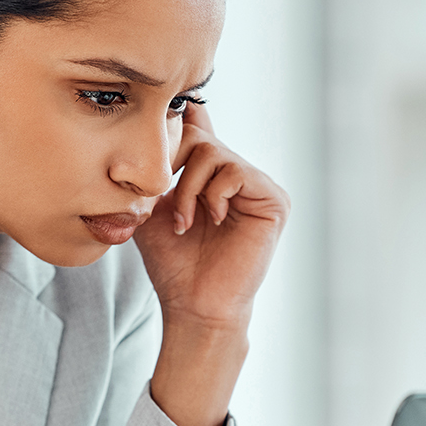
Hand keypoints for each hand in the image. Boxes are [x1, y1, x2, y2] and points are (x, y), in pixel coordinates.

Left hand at [130, 104, 288, 425]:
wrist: (193, 304)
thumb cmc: (172, 262)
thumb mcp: (152, 208)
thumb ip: (153, 171)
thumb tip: (151, 127)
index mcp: (211, 174)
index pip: (198, 127)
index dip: (176, 122)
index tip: (152, 128)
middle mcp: (236, 175)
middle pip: (199, 136)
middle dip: (171, 164)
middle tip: (163, 199)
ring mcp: (257, 186)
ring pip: (213, 153)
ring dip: (188, 188)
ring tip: (184, 222)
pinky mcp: (273, 200)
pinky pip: (235, 172)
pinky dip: (213, 195)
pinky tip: (211, 220)